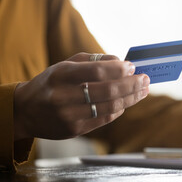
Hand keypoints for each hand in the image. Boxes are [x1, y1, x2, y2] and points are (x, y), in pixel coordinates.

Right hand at [14, 53, 149, 140]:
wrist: (26, 110)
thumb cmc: (51, 83)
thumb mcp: (66, 65)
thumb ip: (94, 60)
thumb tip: (122, 62)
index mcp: (61, 75)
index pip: (96, 71)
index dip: (118, 69)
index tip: (132, 66)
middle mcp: (64, 96)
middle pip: (108, 90)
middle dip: (132, 84)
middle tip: (145, 79)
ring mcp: (69, 115)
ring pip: (110, 107)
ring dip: (131, 98)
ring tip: (143, 91)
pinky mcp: (74, 130)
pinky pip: (104, 119)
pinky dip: (119, 109)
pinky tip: (127, 102)